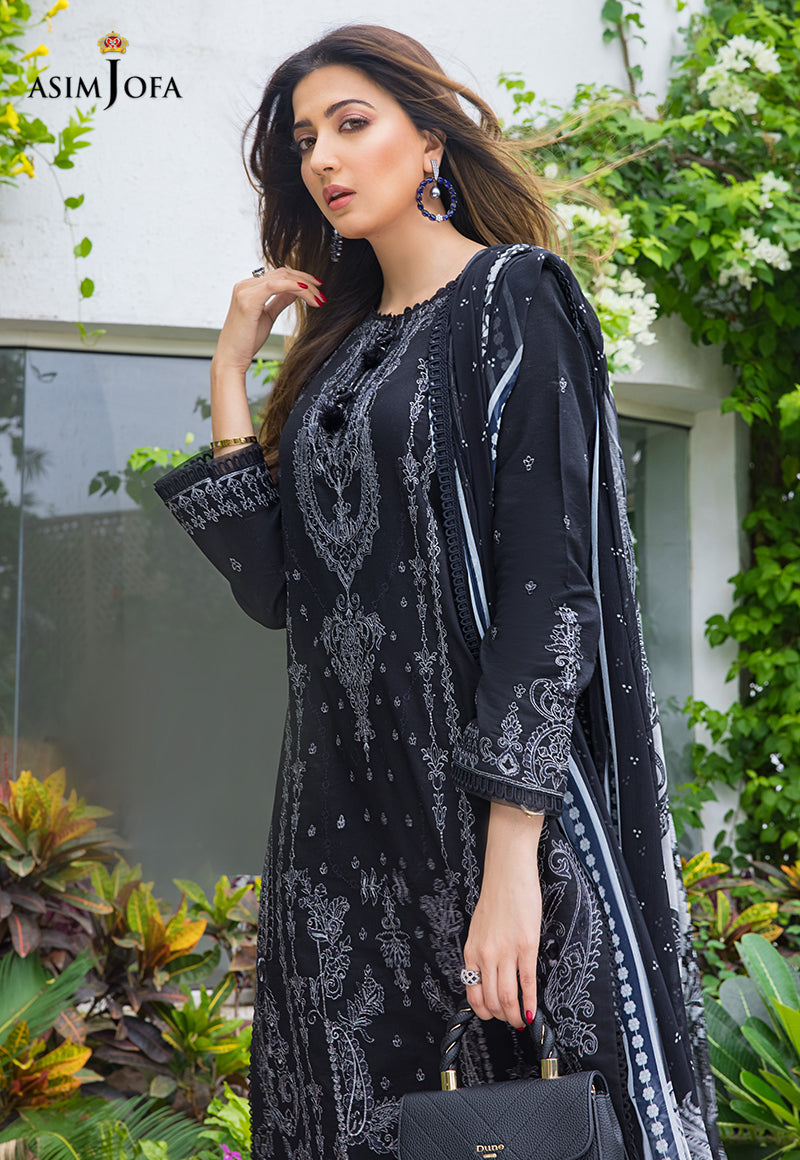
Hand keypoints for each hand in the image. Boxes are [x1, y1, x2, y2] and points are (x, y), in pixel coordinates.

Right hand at [212, 265, 325, 375]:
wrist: (231, 358)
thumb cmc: (246, 342)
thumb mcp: (268, 316)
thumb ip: (279, 301)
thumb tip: (295, 291)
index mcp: (248, 288)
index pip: (279, 275)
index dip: (300, 278)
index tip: (316, 288)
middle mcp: (245, 285)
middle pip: (282, 273)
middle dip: (306, 281)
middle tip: (322, 293)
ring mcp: (245, 291)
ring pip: (282, 277)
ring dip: (304, 285)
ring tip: (318, 298)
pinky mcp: (248, 300)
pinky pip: (276, 286)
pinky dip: (294, 287)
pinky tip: (307, 292)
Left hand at [462, 801, 542, 1029]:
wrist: (507, 872)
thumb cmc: (496, 897)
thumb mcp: (480, 928)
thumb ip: (482, 951)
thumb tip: (490, 975)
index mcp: (472, 951)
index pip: (473, 993)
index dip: (483, 1011)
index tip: (493, 1015)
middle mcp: (485, 955)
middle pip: (491, 1000)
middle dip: (502, 1017)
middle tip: (511, 1020)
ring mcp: (506, 952)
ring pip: (507, 998)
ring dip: (515, 1015)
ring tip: (521, 1019)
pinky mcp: (526, 946)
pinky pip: (526, 983)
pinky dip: (529, 1002)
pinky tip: (533, 1011)